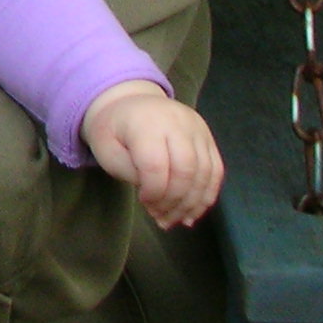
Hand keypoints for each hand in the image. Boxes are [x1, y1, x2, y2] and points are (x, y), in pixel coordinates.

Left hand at [82, 81, 224, 228]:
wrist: (128, 102)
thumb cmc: (114, 130)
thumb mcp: (107, 149)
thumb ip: (129, 172)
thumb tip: (157, 195)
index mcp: (145, 122)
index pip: (156, 165)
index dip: (153, 191)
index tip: (144, 202)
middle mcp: (177, 121)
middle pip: (186, 170)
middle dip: (174, 201)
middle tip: (161, 218)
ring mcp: (197, 128)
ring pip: (205, 173)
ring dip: (192, 204)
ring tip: (174, 220)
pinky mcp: (208, 136)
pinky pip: (215, 170)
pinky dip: (206, 195)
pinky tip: (192, 212)